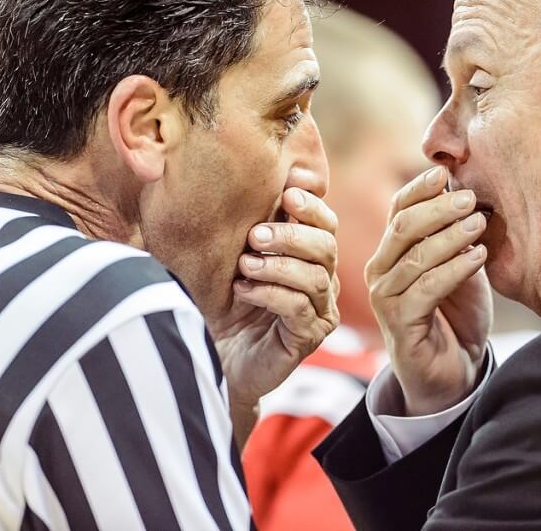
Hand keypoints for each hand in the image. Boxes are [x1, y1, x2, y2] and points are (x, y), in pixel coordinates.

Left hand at [210, 187, 339, 445]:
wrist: (213, 355)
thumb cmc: (223, 301)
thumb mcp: (234, 256)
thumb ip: (251, 224)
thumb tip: (257, 186)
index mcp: (309, 256)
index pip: (326, 224)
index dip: (312, 206)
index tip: (287, 192)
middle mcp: (323, 281)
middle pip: (327, 247)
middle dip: (291, 236)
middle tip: (254, 235)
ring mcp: (319, 311)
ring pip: (316, 278)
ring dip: (278, 267)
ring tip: (244, 266)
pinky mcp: (308, 337)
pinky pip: (300, 308)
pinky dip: (270, 294)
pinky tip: (243, 291)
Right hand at [366, 166, 492, 415]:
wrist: (453, 372)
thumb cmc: (456, 315)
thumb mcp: (459, 267)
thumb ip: (458, 236)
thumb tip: (470, 195)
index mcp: (391, 251)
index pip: (398, 209)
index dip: (420, 188)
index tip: (446, 172)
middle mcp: (380, 270)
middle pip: (402, 226)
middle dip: (438, 208)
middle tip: (471, 198)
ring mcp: (385, 297)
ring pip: (415, 256)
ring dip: (450, 237)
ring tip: (480, 225)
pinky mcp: (398, 323)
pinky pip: (426, 288)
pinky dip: (454, 269)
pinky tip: (477, 258)